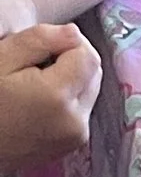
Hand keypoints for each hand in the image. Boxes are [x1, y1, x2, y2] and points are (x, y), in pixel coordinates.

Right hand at [0, 22, 97, 173]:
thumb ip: (39, 40)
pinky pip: (82, 109)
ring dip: (72, 77)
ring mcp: (77, 136)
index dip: (70, 42)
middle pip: (94, 73)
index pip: (89, 56)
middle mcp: (76, 120)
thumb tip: (73, 32)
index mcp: (58, 97)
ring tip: (36, 79)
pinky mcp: (74, 144)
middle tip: (38, 60)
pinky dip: (69, 97)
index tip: (45, 44)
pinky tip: (41, 98)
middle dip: (73, 59)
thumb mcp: (3, 58)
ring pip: (90, 91)